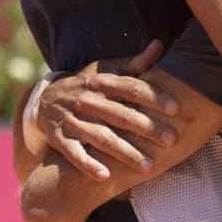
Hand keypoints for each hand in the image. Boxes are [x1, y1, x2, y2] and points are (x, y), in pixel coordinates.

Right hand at [36, 41, 181, 180]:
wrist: (45, 99)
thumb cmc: (87, 85)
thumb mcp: (107, 70)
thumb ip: (135, 64)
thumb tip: (160, 44)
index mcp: (101, 82)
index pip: (131, 88)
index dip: (154, 97)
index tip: (176, 109)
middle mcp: (87, 100)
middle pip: (120, 115)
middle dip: (147, 128)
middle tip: (172, 140)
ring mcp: (72, 120)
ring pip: (101, 137)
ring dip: (125, 153)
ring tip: (149, 167)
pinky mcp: (59, 137)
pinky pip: (73, 153)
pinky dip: (87, 164)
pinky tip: (105, 176)